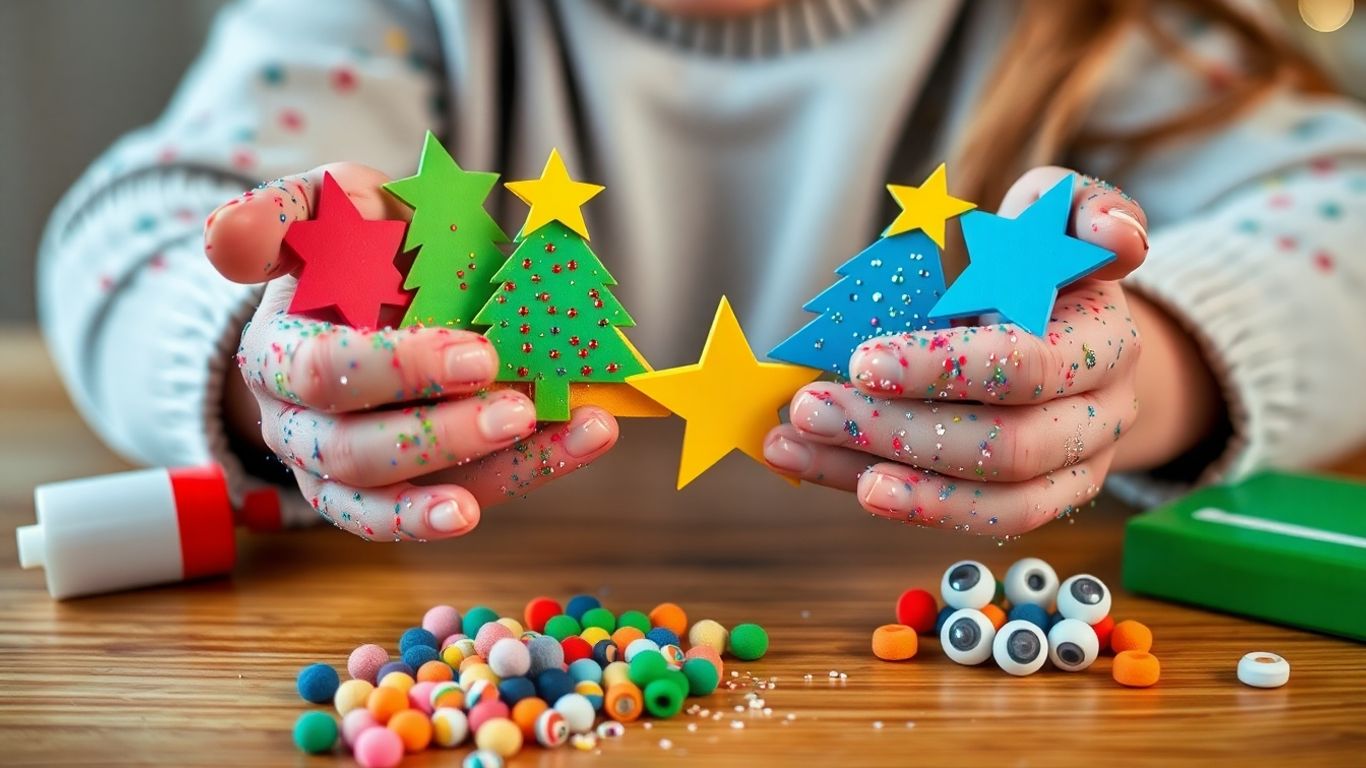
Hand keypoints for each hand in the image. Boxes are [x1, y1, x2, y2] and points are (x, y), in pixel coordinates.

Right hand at [206, 163, 619, 539]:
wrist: (382, 283)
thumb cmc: (358, 242)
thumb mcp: (327, 204)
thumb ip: (283, 212)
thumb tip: (224, 242)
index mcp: (276, 352)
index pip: (323, 374)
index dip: (400, 370)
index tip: (478, 354)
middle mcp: (298, 426)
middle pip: (355, 452)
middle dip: (443, 434)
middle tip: (520, 407)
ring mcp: (343, 474)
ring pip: (398, 502)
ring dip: (488, 474)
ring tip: (558, 433)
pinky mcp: (400, 498)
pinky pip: (455, 502)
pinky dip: (524, 475)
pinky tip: (583, 440)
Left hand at [763, 167, 1151, 535]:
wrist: (1073, 335)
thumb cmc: (1044, 266)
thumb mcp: (1054, 218)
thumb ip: (1073, 204)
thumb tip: (1112, 234)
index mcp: (1107, 341)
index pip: (1026, 367)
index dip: (943, 369)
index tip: (861, 360)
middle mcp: (1102, 416)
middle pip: (1005, 447)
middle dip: (897, 430)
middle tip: (809, 406)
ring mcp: (1075, 472)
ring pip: (990, 502)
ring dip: (887, 480)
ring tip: (797, 448)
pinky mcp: (1037, 507)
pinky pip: (966, 521)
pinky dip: (886, 495)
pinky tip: (816, 468)